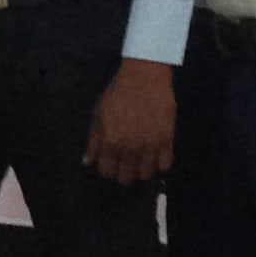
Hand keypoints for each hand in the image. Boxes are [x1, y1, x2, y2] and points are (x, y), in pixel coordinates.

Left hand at [83, 58, 175, 185]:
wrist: (144, 78)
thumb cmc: (118, 94)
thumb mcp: (99, 115)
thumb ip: (93, 141)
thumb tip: (88, 162)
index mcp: (111, 143)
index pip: (107, 172)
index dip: (107, 169)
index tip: (111, 163)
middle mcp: (130, 149)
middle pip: (126, 178)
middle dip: (123, 172)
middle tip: (125, 162)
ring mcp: (150, 146)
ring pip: (145, 175)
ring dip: (141, 170)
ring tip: (140, 159)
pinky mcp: (167, 140)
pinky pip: (165, 165)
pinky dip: (159, 163)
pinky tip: (155, 154)